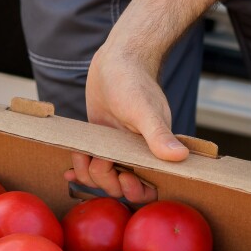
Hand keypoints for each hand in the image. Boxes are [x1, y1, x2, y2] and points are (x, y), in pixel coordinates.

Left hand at [65, 42, 188, 202]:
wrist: (117, 60)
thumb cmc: (134, 81)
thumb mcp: (144, 110)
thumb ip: (159, 135)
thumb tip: (179, 157)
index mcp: (153, 150)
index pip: (149, 186)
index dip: (135, 190)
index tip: (124, 177)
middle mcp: (136, 153)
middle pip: (120, 187)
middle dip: (107, 180)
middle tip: (100, 159)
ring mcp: (116, 148)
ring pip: (102, 178)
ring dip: (89, 173)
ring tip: (83, 154)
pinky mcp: (100, 142)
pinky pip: (90, 164)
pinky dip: (80, 170)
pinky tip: (70, 170)